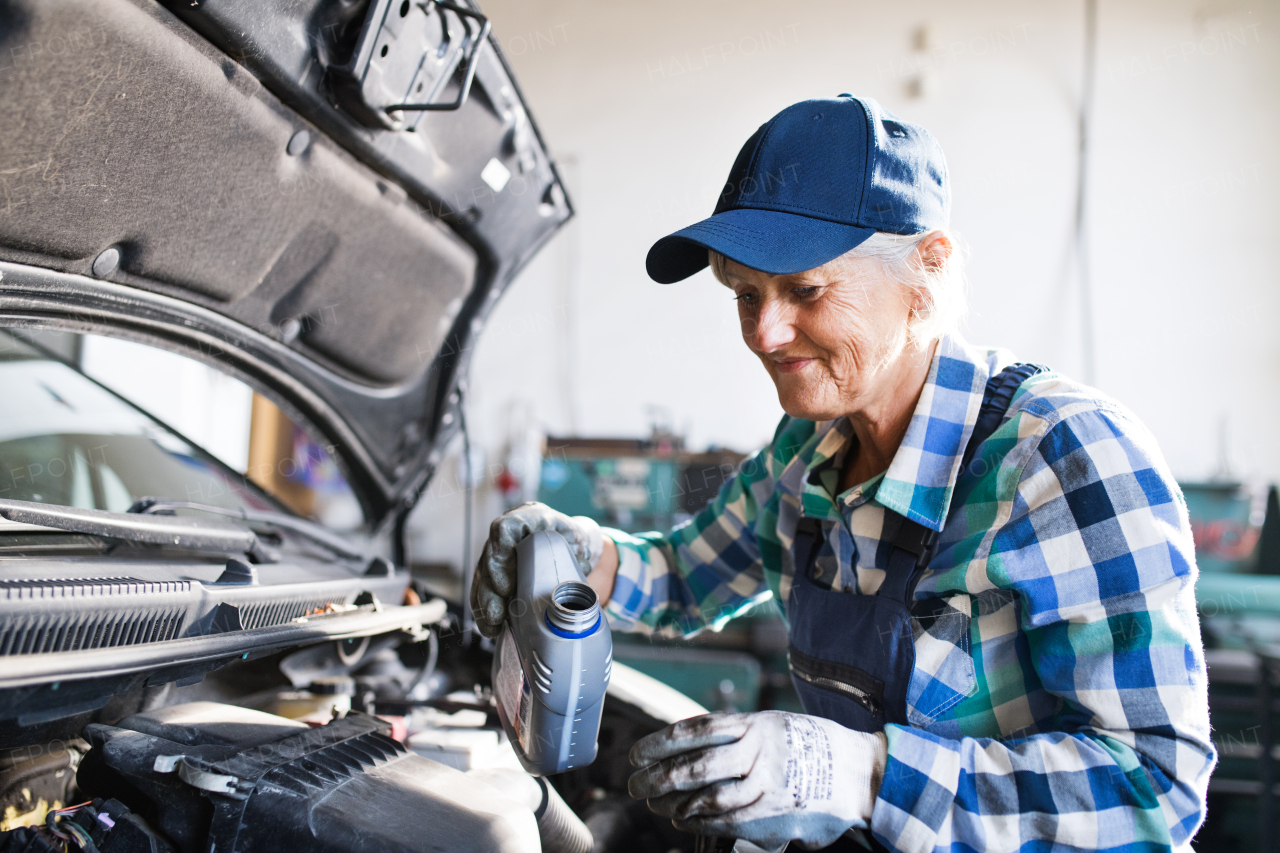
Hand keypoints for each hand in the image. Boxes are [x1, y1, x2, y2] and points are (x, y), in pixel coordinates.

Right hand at [470, 502, 604, 637]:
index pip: (506, 528)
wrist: (572, 544)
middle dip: (490, 590)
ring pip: (483, 576)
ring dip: (484, 603)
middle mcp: (509, 533)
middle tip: (496, 614)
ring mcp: (499, 551)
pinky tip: (490, 626)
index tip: (506, 586)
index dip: (500, 556)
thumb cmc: (574, 541)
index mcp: (530, 517)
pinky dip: (485, 609)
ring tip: (492, 624)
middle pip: (489, 558)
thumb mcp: (580, 541)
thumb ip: (576, 553)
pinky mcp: (495, 570)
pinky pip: (483, 589)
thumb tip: (579, 573)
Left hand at [627, 711, 886, 850]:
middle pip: (696, 765)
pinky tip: (683, 821)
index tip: (635, 753)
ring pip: (708, 797)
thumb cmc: (811, 745)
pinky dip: (700, 823)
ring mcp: (767, 785)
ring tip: (655, 805)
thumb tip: (690, 747)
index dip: (660, 742)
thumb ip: (737, 735)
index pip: (695, 730)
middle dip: (658, 777)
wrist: (860, 773)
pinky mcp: (775, 814)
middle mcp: (758, 751)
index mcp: (754, 724)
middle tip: (634, 784)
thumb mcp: (774, 725)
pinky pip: (728, 821)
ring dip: (675, 804)